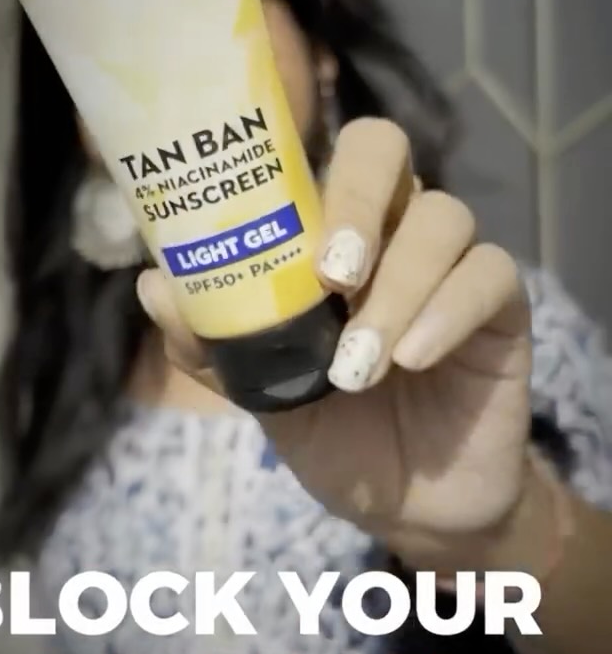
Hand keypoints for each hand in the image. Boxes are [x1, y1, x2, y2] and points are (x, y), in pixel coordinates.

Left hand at [136, 119, 537, 572]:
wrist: (406, 505)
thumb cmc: (331, 430)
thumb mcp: (262, 394)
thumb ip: (213, 343)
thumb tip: (152, 284)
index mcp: (332, 232)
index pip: (318, 153)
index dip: (299, 163)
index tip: (268, 227)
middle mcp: (393, 228)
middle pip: (386, 148)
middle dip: (355, 201)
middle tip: (330, 274)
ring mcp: (452, 262)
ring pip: (442, 219)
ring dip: (396, 289)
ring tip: (359, 366)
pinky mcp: (502, 307)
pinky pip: (491, 274)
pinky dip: (447, 311)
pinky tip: (415, 357)